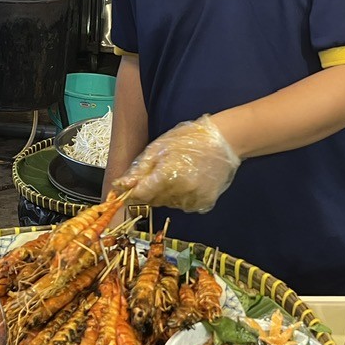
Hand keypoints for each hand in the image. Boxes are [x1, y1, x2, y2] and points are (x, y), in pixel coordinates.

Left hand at [112, 114, 240, 212]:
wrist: (223, 141)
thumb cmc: (189, 139)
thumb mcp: (159, 148)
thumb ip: (140, 170)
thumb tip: (120, 185)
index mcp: (167, 175)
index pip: (141, 194)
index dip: (132, 193)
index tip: (126, 190)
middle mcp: (181, 191)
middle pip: (153, 201)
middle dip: (149, 191)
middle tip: (156, 174)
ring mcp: (194, 199)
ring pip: (168, 204)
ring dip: (165, 194)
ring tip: (176, 174)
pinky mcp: (204, 204)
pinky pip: (183, 205)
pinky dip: (180, 197)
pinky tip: (187, 181)